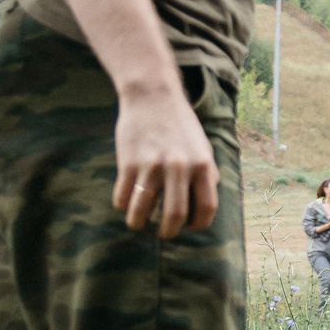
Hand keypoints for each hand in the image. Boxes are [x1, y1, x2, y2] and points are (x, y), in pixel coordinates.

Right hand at [111, 81, 218, 237]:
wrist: (153, 96)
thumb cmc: (181, 125)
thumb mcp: (203, 148)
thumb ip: (207, 175)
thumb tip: (204, 206)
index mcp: (203, 165)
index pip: (206, 208)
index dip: (198, 224)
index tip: (190, 226)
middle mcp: (180, 167)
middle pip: (175, 215)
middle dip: (168, 232)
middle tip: (164, 232)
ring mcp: (152, 165)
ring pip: (142, 211)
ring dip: (138, 222)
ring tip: (139, 221)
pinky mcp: (128, 162)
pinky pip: (122, 196)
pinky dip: (122, 205)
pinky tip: (126, 201)